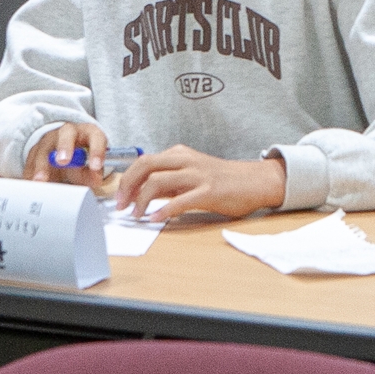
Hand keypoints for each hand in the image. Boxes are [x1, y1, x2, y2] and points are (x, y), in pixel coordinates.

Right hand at [26, 122, 107, 186]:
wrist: (64, 149)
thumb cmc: (82, 155)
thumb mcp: (92, 164)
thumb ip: (94, 173)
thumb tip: (96, 180)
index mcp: (88, 132)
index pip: (95, 137)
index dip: (96, 151)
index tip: (95, 167)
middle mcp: (68, 132)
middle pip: (66, 134)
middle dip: (65, 147)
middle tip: (63, 161)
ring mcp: (49, 139)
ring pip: (44, 148)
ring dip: (41, 165)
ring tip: (41, 180)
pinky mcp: (35, 150)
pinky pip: (31, 161)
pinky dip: (30, 173)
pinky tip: (31, 184)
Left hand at [114, 145, 287, 220]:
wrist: (254, 181)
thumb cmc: (221, 180)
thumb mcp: (191, 174)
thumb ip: (169, 182)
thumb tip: (143, 194)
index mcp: (179, 154)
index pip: (144, 161)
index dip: (127, 178)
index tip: (119, 196)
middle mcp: (185, 160)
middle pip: (146, 166)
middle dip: (128, 185)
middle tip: (121, 205)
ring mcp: (197, 175)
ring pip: (158, 182)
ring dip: (141, 200)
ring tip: (136, 215)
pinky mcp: (209, 192)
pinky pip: (180, 200)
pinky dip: (163, 210)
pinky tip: (155, 219)